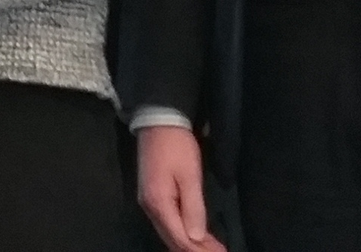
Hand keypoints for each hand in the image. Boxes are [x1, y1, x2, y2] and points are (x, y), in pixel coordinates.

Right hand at [137, 125, 225, 251]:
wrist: (158, 122)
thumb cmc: (177, 147)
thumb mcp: (190, 176)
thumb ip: (193, 208)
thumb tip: (195, 237)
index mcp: (159, 203)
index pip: (180, 238)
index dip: (200, 250)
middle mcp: (150, 207)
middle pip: (172, 239)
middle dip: (195, 250)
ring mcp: (149, 202)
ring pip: (169, 232)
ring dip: (190, 243)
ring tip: (212, 249)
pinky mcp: (152, 196)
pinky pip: (167, 223)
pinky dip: (182, 232)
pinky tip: (195, 235)